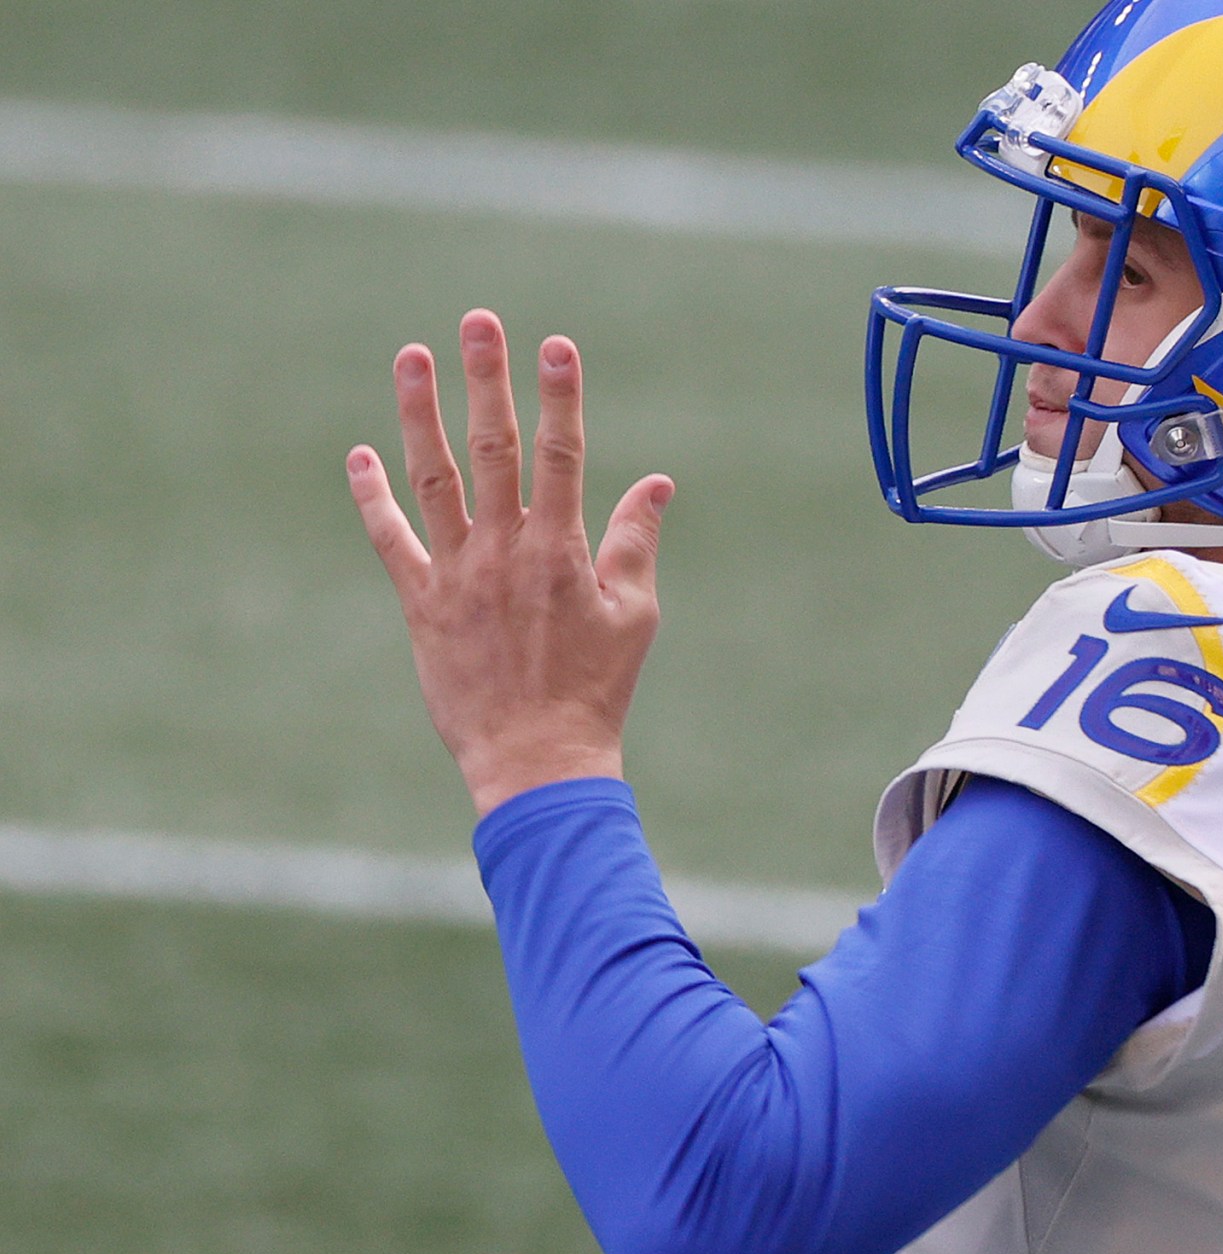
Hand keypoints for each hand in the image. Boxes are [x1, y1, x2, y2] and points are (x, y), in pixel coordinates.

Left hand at [347, 309, 673, 815]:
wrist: (537, 758)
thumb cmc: (596, 689)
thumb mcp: (634, 613)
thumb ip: (635, 541)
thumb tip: (657, 481)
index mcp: (562, 549)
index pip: (562, 454)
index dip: (560, 396)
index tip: (557, 344)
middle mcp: (506, 550)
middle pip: (493, 447)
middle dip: (487, 379)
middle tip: (477, 321)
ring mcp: (458, 574)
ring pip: (435, 478)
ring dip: (420, 414)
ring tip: (410, 356)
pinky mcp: (422, 603)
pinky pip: (391, 540)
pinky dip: (373, 497)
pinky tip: (362, 454)